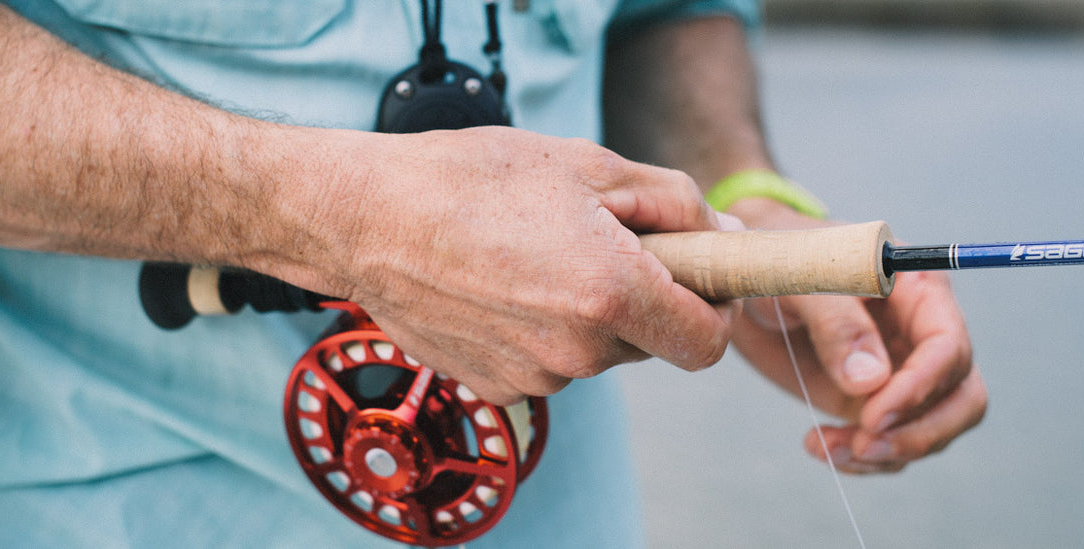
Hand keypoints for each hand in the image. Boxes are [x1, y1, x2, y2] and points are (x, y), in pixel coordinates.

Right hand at [263, 126, 736, 404]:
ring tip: (533, 254)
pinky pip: (547, 363)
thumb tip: (718, 235)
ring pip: (595, 351)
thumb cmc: (470, 180)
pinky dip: (540, 330)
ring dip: (585, 312)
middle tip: (593, 239)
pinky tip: (501, 285)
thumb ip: (672, 202)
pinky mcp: (496, 387)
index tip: (696, 276)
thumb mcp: (587, 164)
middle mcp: (578, 351)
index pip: (707, 342)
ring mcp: (535, 377)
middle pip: (650, 342)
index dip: (713, 308)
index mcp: (612, 293)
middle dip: (640, 297)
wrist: (365, 219)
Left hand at [726, 198, 985, 472]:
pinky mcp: (874, 401)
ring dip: (889, 453)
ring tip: (827, 448)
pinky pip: (892, 442)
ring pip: (933, 428)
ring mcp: (901, 372)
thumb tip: (871, 382)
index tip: (874, 417)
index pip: (947, 346)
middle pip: (962, 396)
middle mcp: (920, 333)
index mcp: (917, 290)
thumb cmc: (778, 261)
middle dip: (922, 432)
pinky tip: (822, 447)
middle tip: (865, 445)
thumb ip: (836, 322)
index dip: (920, 387)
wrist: (748, 278)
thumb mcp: (799, 280)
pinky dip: (864, 459)